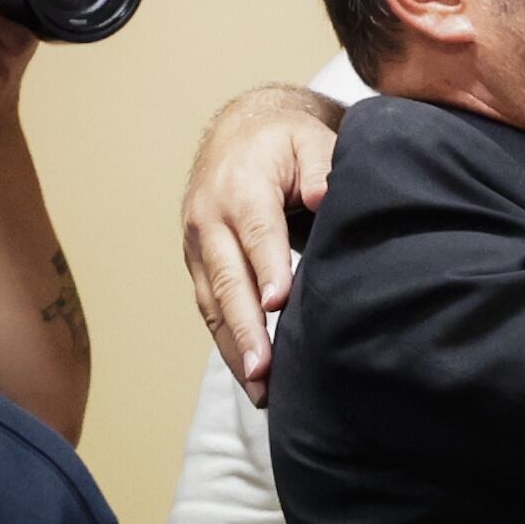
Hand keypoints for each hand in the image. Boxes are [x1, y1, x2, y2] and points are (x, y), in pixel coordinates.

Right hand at [182, 86, 342, 400]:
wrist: (238, 134)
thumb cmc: (284, 142)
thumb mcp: (310, 139)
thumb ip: (322, 165)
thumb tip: (325, 195)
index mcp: (241, 188)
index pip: (257, 232)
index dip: (267, 268)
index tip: (280, 303)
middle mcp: (210, 220)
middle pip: (228, 279)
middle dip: (245, 327)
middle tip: (263, 368)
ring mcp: (199, 247)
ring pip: (213, 303)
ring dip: (234, 347)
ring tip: (259, 390)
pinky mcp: (200, 266)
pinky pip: (211, 308)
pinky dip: (228, 343)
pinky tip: (251, 377)